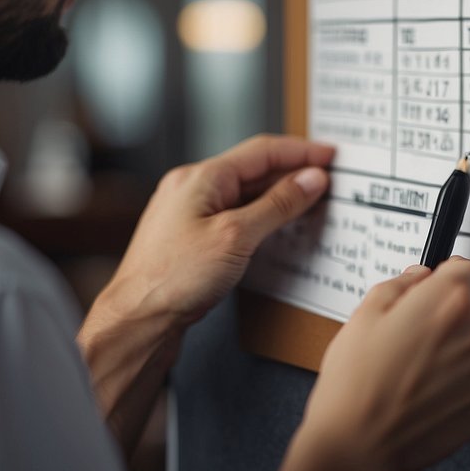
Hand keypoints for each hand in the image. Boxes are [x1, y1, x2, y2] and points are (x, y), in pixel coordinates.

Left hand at [78, 134, 333, 453]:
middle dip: (293, 172)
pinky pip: (234, 214)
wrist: (137, 320)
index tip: (331, 154)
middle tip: (330, 178)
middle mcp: (192, 188)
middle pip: (253, 169)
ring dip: (279, 195)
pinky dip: (262, 216)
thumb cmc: (174, 279)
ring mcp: (189, 212)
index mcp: (201, 177)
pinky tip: (278, 227)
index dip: (301, 151)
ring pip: (244, 193)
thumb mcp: (236, 236)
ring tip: (313, 200)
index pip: (262, 151)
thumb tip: (311, 179)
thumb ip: (278, 205)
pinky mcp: (190, 237)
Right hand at [263, 258, 469, 470]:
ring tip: (410, 372)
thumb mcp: (365, 313)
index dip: (449, 277)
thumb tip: (419, 277)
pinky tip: (420, 395)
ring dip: (451, 354)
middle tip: (408, 337)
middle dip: (445, 318)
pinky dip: (454, 387)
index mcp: (448, 302)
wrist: (356, 445)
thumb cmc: (355, 381)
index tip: (437, 285)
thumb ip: (400, 285)